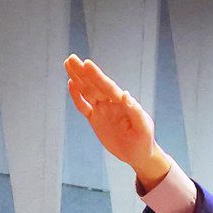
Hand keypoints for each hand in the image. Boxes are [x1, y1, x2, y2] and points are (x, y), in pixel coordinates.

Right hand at [65, 57, 171, 186]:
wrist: (138, 154)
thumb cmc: (144, 140)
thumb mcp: (143, 128)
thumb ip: (135, 112)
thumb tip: (126, 95)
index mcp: (121, 102)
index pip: (107, 86)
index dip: (96, 76)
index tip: (86, 63)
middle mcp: (110, 102)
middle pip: (94, 84)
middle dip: (82, 72)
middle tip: (71, 58)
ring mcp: (102, 110)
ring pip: (87, 91)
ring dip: (77, 78)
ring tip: (68, 63)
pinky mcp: (95, 120)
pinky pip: (83, 106)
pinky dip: (77, 96)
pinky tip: (71, 84)